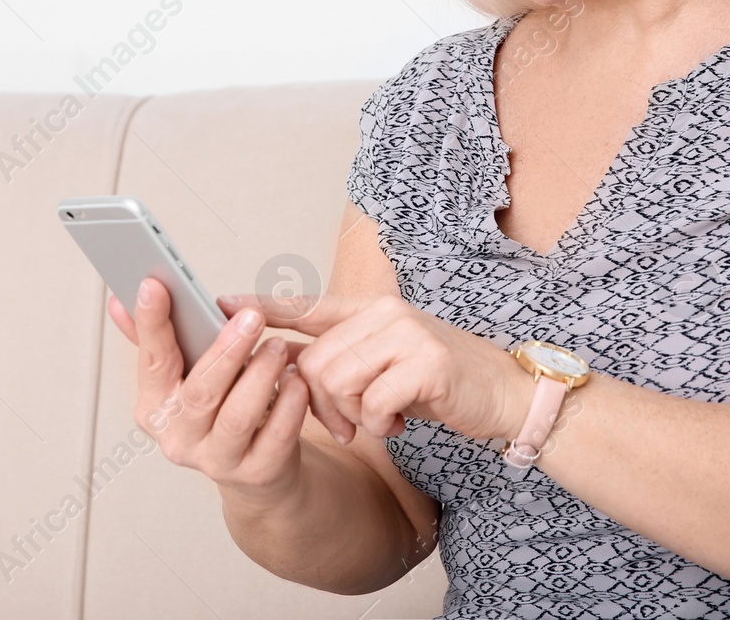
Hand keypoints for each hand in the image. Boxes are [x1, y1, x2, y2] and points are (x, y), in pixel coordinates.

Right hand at [107, 277, 312, 506]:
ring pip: (238, 415)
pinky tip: (297, 379)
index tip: (156, 285)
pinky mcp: (258, 473)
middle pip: (201, 391)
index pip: (152, 361)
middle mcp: (179, 439)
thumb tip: (120, 301)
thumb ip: (156, 340)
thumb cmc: (219, 409)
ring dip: (261, 374)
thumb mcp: (184, 377)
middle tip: (250, 316)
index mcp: (155, 408)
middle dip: (227, 350)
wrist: (257, 470)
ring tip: (277, 346)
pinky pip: (277, 435)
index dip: (152, 323)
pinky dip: (290, 403)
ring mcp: (218, 461)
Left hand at [215, 291, 531, 447]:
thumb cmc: (444, 381)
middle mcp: (386, 313)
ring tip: (377, 423)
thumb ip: (343, 356)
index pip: (308, 304)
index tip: (221, 303)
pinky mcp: (427, 363)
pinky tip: (399, 424)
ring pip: (339, 381)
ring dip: (352, 415)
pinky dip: (380, 422)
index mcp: (372, 310)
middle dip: (322, 405)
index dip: (264, 306)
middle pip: (316, 361)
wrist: (507, 394)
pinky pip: (374, 400)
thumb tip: (288, 362)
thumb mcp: (387, 363)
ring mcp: (408, 334)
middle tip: (349, 426)